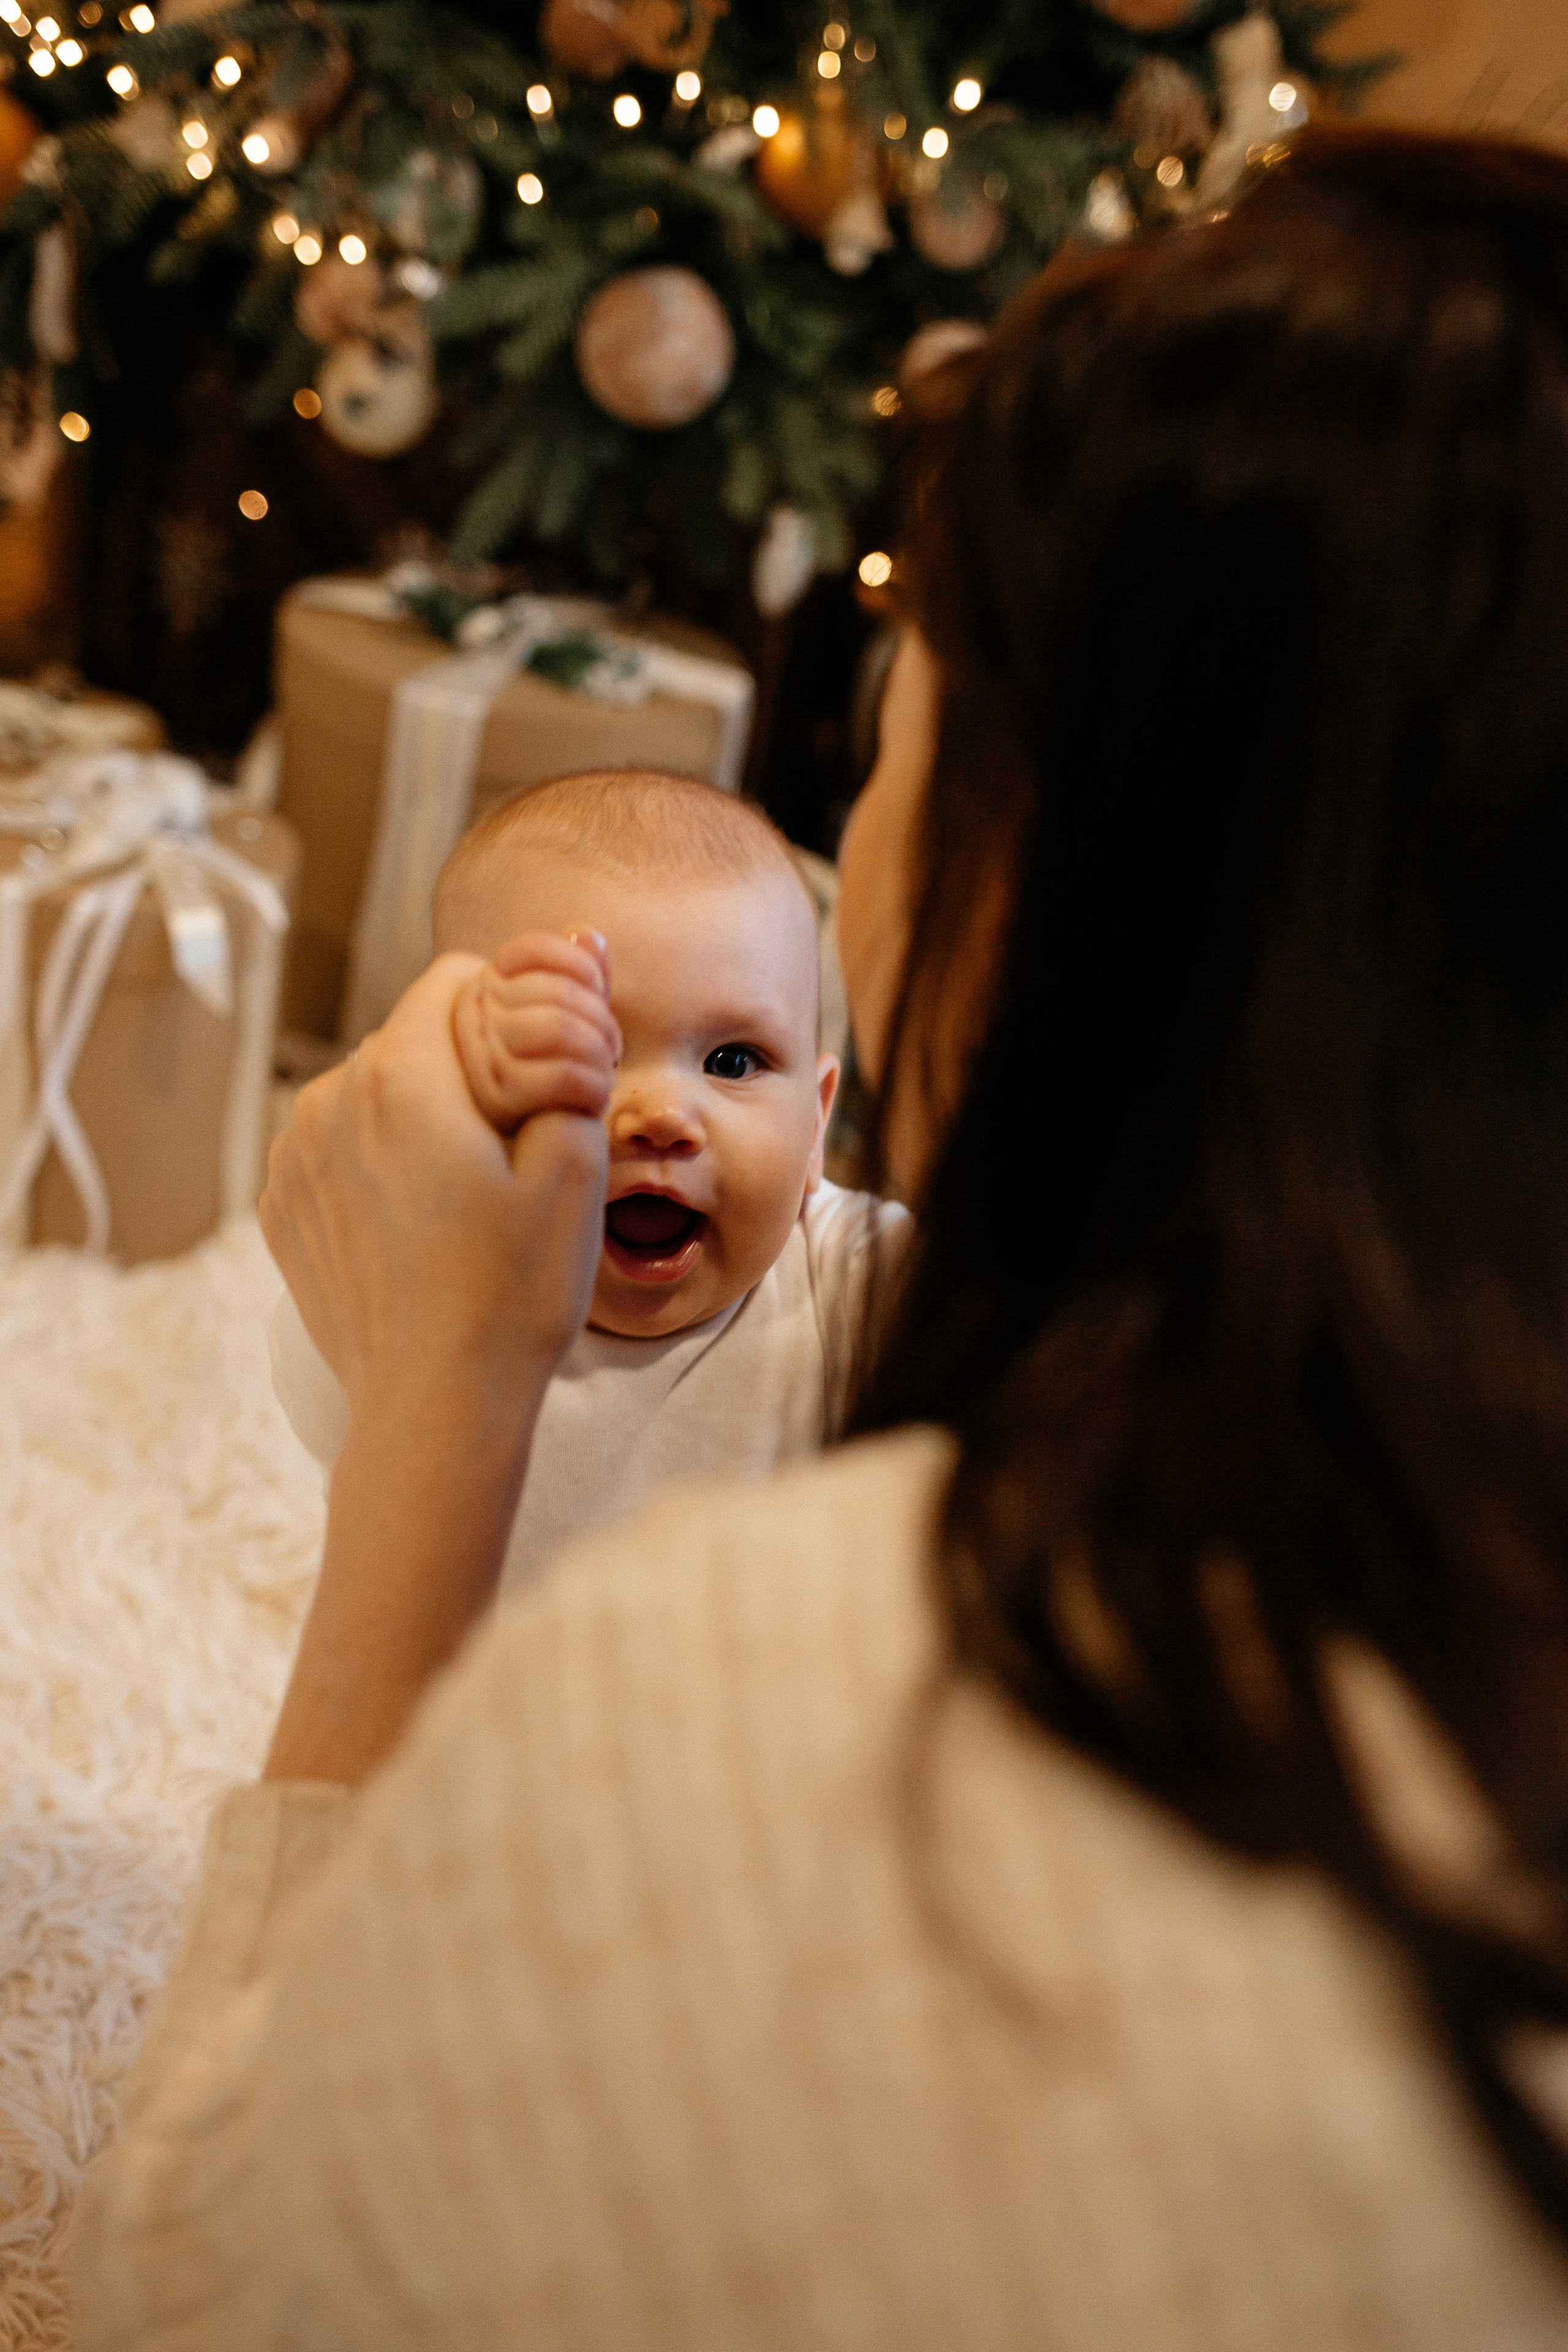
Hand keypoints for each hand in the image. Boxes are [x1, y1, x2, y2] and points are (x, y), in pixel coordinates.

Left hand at [257, 948, 617, 1783]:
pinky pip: (343, 1145)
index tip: (544, 1081)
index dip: (515, 1014)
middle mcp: (329, 1099)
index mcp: (400, 1074)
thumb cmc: (517, 1291)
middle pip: (415, 1032)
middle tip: (519, 1150)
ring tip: (471, 1197)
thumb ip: (575, 1038)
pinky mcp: (284, 1205)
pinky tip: (425, 1226)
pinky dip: (383, 1163)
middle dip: (470, 1064)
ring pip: (378, 1088)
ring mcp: (295, 1156)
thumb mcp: (575, 1160)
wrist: (437, 1408)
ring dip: (425, 1112)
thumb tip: (583, 943)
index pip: (458, 976)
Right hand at [452, 928, 621, 1136]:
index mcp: (486, 987)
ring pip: (559, 1028)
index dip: (580, 968)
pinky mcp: (495, 1098)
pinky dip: (592, 1088)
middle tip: (610, 1049)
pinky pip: (562, 1076)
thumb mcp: (567, 1020)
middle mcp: (471, 1014)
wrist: (524, 1148)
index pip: (533, 950)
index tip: (596, 995)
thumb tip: (587, 933)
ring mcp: (478, 1056)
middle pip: (556, 991)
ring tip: (602, 1074)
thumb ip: (578, 977)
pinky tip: (593, 1101)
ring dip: (599, 1055)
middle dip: (601, 1021)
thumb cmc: (550, 1076)